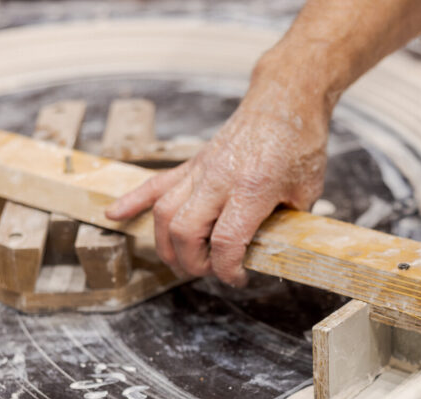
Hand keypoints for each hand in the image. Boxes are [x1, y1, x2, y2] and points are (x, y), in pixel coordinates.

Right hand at [106, 78, 329, 285]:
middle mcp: (218, 179)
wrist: (284, 98)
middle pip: (184, 231)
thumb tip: (277, 250)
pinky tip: (114, 215)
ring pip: (164, 212)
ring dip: (166, 245)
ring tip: (181, 262)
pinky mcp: (193, 163)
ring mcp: (201, 170)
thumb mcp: (306, 190)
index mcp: (251, 188)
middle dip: (193, 263)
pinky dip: (132, 201)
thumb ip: (289, 223)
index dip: (227, 269)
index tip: (238, 278)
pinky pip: (155, 183)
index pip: (225, 241)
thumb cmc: (300, 141)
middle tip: (212, 271)